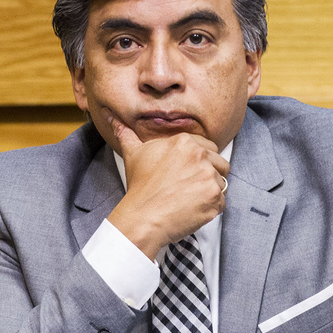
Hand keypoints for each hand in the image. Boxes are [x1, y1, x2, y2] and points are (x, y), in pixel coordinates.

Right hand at [105, 111, 228, 259]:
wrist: (143, 217)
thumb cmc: (139, 187)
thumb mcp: (133, 154)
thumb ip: (126, 133)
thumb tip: (110, 115)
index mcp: (185, 142)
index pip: (209, 147)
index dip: (200, 161)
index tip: (188, 172)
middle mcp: (201, 156)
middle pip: (220, 163)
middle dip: (209, 175)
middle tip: (190, 187)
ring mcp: (210, 178)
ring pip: (221, 182)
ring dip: (209, 191)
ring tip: (189, 198)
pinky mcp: (215, 198)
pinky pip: (222, 202)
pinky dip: (211, 208)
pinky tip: (193, 209)